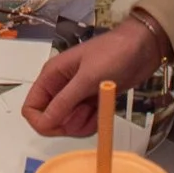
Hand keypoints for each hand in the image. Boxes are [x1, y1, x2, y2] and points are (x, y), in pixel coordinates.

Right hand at [22, 19, 168, 136]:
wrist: (142, 47)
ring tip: (98, 107)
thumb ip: (64, 102)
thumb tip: (43, 124)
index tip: (62, 125)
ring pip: (68, 123)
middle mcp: (60, 86)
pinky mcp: (91, 101)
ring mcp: (76, 95)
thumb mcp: (86, 78)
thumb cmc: (112, 55)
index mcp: (51, 76)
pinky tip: (104, 109)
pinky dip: (93, 122)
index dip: (43, 121)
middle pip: (50, 119)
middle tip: (87, 112)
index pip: (31, 108)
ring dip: (83, 124)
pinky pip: (84, 121)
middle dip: (67, 124)